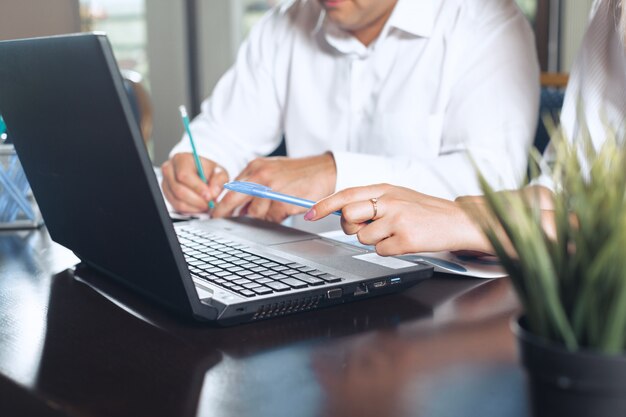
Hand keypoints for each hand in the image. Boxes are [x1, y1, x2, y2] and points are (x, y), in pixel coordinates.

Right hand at [161, 153, 228, 212]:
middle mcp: (169, 170)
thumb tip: (213, 193)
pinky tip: (199, 206)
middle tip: (209, 204)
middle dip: (197, 200)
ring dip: (194, 207)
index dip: (197, 188)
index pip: (184, 175)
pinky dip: (190, 209)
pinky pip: (176, 206)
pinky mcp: (167, 194)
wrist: (201, 171)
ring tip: (206, 205)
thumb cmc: (208, 171)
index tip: (209, 196)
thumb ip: (218, 181)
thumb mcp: (219, 171)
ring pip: (177, 201)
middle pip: (179, 190)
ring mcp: (166, 183)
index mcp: (181, 159)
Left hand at [212, 153, 336, 221]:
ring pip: (254, 212)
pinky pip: (272, 218)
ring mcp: (272, 189)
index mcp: (256, 166)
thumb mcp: (273, 171)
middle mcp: (261, 175)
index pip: (232, 187)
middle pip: (234, 199)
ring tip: (275, 209)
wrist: (326, 170)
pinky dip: (276, 218)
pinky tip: (285, 210)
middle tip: (220, 220)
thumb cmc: (300, 173)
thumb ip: (255, 185)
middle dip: (226, 212)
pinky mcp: (283, 202)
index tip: (216, 212)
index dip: (223, 202)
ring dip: (261, 216)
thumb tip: (241, 207)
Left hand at [305, 184, 490, 254]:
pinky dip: (389, 250)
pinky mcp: (405, 240)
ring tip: (396, 233)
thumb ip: (371, 201)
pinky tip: (405, 241)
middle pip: (348, 217)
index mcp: (385, 188)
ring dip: (375, 240)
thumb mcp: (397, 196)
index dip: (323, 205)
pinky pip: (380, 251)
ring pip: (362, 238)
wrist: (458, 221)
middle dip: (351, 227)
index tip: (308, 214)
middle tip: (368, 227)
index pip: (345, 195)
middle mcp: (388, 201)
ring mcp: (396, 220)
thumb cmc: (425, 210)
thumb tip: (342, 212)